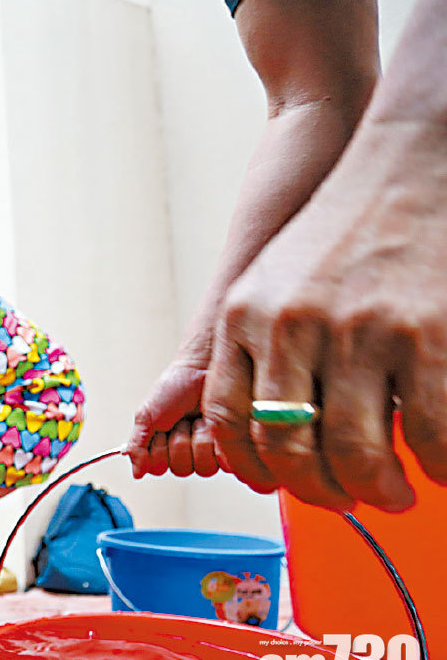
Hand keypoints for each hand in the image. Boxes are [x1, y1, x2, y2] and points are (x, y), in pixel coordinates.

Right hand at [127, 355, 219, 478]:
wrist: (202, 368)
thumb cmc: (175, 386)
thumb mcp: (146, 415)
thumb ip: (137, 445)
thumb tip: (135, 472)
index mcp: (164, 446)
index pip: (158, 468)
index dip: (159, 451)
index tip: (161, 430)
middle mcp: (187, 451)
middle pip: (181, 469)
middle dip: (180, 442)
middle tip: (181, 422)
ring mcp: (209, 450)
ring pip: (203, 468)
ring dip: (199, 440)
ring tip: (199, 420)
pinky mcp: (230, 447)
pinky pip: (224, 462)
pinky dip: (218, 442)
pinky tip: (213, 425)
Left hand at [204, 122, 446, 512]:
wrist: (416, 158)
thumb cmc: (347, 230)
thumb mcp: (274, 281)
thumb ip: (260, 348)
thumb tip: (270, 433)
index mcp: (244, 317)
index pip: (232, 423)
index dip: (257, 470)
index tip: (284, 486)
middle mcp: (292, 327)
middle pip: (290, 451)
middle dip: (321, 494)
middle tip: (350, 502)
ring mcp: (360, 333)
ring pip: (355, 456)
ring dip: (377, 492)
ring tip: (394, 493)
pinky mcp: (427, 336)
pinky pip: (427, 436)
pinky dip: (435, 466)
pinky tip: (437, 465)